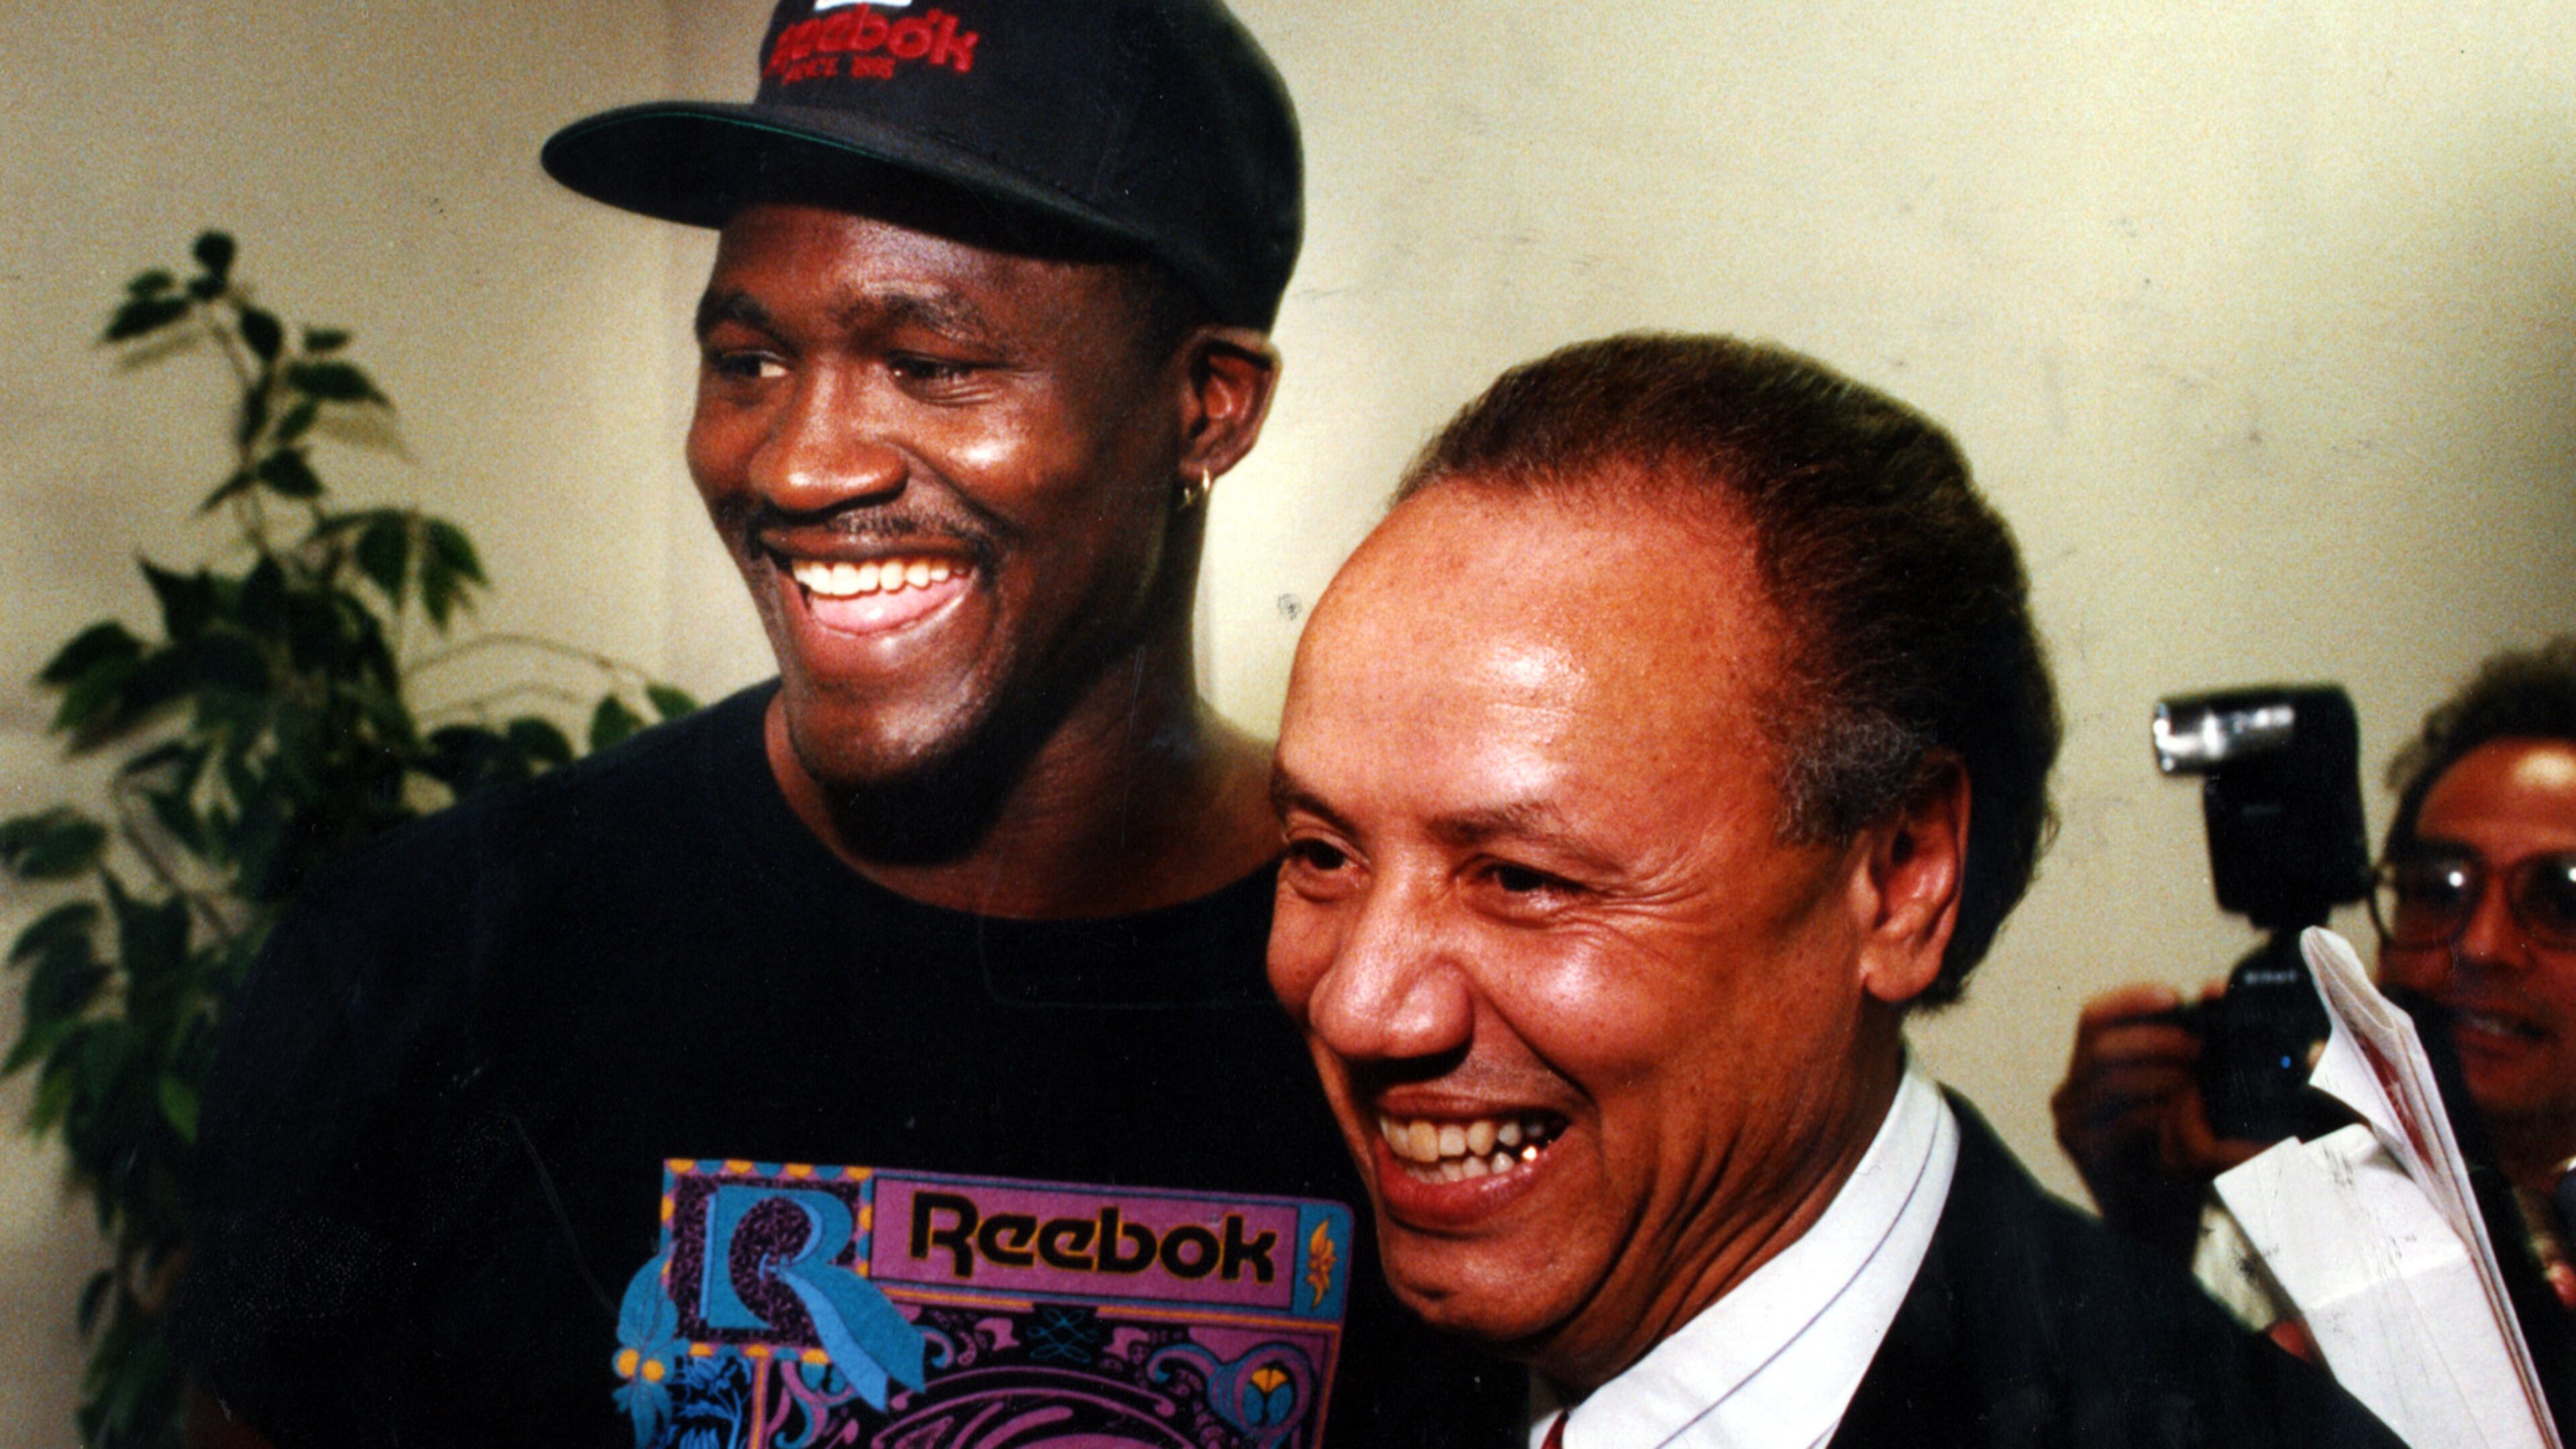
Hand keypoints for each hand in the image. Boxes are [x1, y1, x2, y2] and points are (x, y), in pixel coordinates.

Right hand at [2051, 982, 2269, 1254]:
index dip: (2131, 1000)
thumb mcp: (2186, 1085)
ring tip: (2198, 1084)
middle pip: (2100, 1041)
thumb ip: (2194, 1040)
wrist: (2165, 1217)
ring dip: (2161, 1075)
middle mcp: (2072, 1088)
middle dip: (2156, 1040)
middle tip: (2200, 1049)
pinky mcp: (2083, 1149)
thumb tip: (2213, 989)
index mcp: (2092, 1066)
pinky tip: (2183, 1116)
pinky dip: (2157, 1113)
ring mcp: (2072, 1119)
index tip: (2173, 996)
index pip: (2095, 1016)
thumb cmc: (2179, 1148)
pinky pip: (2118, 1117)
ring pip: (2109, 1076)